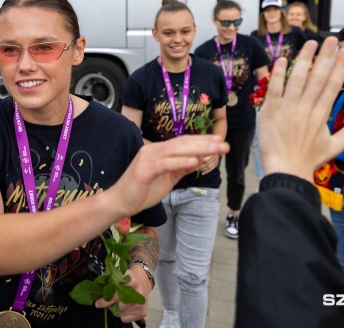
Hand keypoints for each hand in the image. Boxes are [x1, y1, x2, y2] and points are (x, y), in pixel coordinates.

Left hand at [94, 265, 150, 322]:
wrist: (143, 280)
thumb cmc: (128, 279)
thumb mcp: (119, 275)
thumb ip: (109, 282)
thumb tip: (96, 292)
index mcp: (132, 281)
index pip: (115, 293)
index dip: (105, 298)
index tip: (98, 303)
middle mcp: (138, 293)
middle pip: (118, 305)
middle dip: (108, 305)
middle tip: (102, 304)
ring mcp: (141, 304)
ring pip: (120, 313)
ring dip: (116, 310)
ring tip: (118, 303)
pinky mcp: (143, 312)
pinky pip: (125, 319)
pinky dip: (122, 315)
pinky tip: (125, 307)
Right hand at [105, 135, 228, 216]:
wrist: (119, 202)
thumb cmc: (141, 191)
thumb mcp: (167, 179)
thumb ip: (180, 168)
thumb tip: (199, 159)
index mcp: (158, 151)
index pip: (183, 142)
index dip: (201, 140)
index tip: (219, 140)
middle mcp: (153, 150)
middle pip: (183, 143)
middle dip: (205, 143)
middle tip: (224, 144)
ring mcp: (148, 158)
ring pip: (177, 150)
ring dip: (198, 149)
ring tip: (216, 149)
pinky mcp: (144, 169)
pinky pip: (166, 163)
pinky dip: (182, 161)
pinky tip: (196, 161)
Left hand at [257, 37, 343, 180]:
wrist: (286, 171)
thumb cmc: (308, 160)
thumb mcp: (334, 146)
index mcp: (322, 114)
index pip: (333, 85)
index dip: (340, 66)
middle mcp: (306, 108)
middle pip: (318, 77)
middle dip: (326, 56)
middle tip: (332, 39)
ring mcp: (288, 109)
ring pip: (297, 79)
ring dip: (304, 59)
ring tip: (310, 43)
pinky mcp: (270, 112)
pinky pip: (274, 89)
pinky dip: (278, 74)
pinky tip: (283, 59)